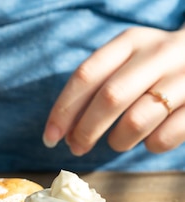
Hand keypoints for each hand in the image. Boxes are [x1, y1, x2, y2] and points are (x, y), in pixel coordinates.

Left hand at [43, 27, 184, 154]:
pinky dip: (149, 146)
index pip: (86, 76)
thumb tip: (64, 133)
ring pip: (137, 120)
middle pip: (110, 98)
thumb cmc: (153, 68)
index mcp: (131, 42)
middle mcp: (159, 54)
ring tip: (116, 142)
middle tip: (76, 148)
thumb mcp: (126, 63)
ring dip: (118, 141)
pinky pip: (164, 137)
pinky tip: (148, 140)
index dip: (63, 111)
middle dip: (85, 130)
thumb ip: (95, 90)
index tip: (49, 138)